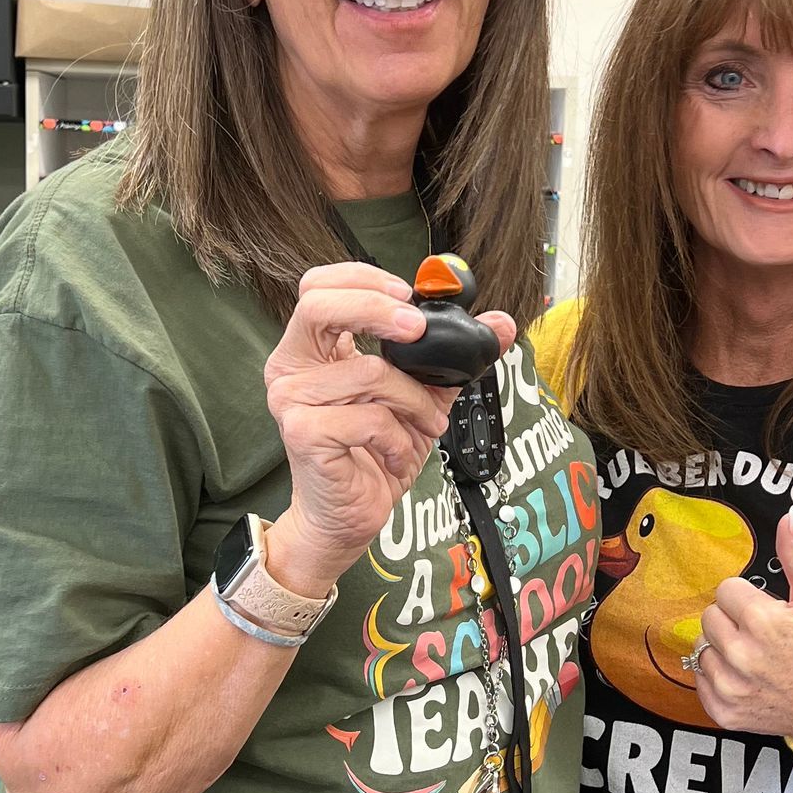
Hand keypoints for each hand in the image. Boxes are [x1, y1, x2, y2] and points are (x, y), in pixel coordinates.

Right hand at [263, 263, 516, 594]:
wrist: (350, 515)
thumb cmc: (375, 452)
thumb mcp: (421, 395)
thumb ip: (453, 356)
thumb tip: (501, 323)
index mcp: (311, 348)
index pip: (319, 285)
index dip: (362, 278)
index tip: (407, 296)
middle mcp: (291, 367)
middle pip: (319, 305)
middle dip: (377, 308)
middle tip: (418, 329)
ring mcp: (291, 399)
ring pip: (368, 371)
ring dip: (414, 399)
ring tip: (426, 424)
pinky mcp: (303, 433)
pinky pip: (368, 417)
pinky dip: (397, 435)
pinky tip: (396, 452)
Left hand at [693, 508, 792, 748]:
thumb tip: (789, 516)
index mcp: (763, 621)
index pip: (726, 589)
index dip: (748, 598)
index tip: (767, 611)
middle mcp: (742, 656)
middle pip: (709, 616)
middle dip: (733, 620)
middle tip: (762, 633)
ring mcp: (731, 688)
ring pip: (701, 647)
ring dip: (722, 648)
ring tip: (754, 656)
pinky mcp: (724, 712)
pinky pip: (699, 680)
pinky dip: (717, 677)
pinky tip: (745, 677)